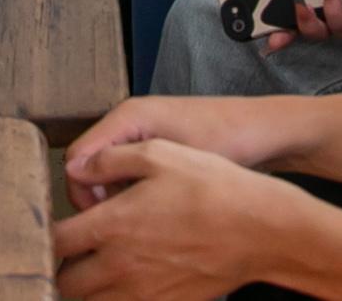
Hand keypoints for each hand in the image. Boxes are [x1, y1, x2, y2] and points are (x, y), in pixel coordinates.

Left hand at [55, 140, 316, 298]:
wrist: (260, 231)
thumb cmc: (211, 187)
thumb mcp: (158, 153)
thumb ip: (109, 160)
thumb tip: (76, 167)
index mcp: (113, 226)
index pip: (56, 242)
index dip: (46, 235)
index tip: (51, 227)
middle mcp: (121, 266)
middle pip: (67, 285)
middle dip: (60, 269)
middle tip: (69, 252)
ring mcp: (143, 292)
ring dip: (86, 288)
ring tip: (94, 266)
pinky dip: (115, 299)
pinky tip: (126, 279)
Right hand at [64, 97, 292, 207]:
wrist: (265, 133)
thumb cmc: (227, 138)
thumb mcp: (172, 155)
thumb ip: (122, 164)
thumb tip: (76, 175)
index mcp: (128, 117)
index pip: (78, 156)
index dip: (82, 191)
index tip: (102, 219)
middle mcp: (130, 123)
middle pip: (90, 167)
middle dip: (98, 199)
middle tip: (123, 224)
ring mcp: (144, 137)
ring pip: (109, 174)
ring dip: (117, 198)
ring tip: (141, 219)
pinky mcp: (158, 149)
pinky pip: (129, 174)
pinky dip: (134, 193)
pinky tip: (155, 211)